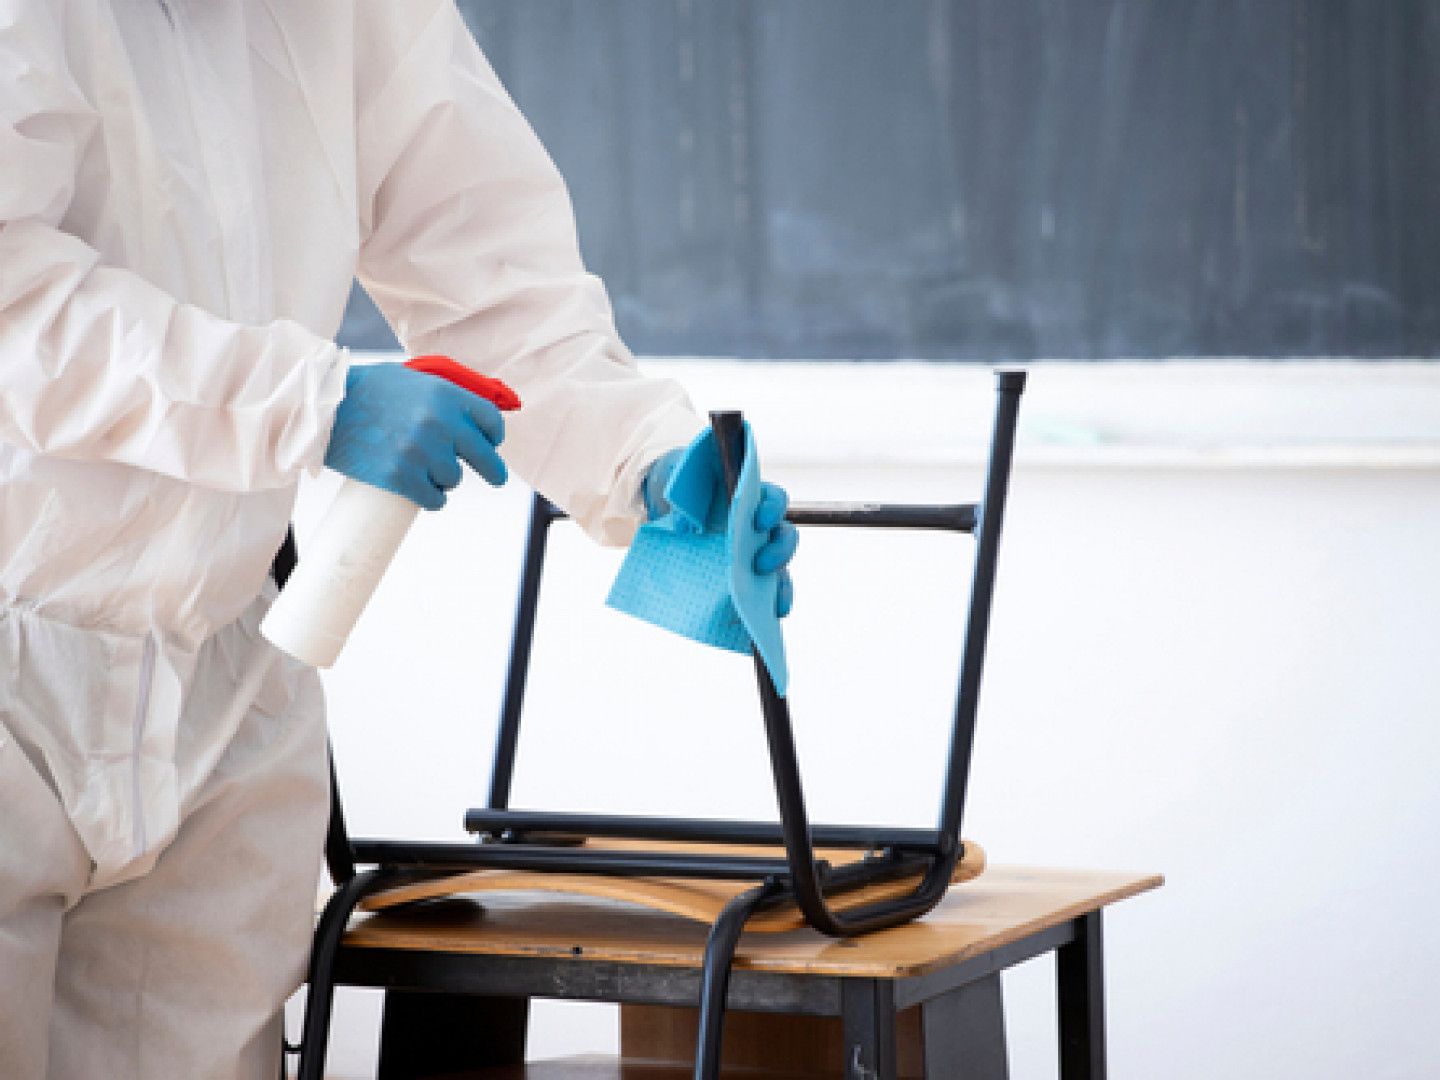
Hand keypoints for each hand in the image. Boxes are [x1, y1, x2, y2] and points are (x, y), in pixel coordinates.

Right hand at [324, 362, 506, 509]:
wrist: (321, 406)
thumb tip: (470, 419)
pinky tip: (425, 493)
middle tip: (495, 478)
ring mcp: (419, 451)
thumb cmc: (366, 390)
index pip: (491, 421)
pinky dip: (432, 499)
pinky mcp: (399, 476)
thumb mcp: (411, 380)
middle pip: (485, 457)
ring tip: (424, 469)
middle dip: (493, 470)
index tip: (491, 444)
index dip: (493, 436)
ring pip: (454, 479)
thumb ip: (442, 397)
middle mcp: (438, 423)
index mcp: (445, 394)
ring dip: (445, 479)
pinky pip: (434, 500)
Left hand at [643, 449, 797, 616]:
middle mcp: (758, 524)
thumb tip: (681, 509)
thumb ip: (685, 484)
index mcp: (750, 495)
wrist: (665, 503)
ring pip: (780, 568)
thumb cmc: (678, 485)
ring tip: (774, 605)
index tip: (759, 520)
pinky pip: (764, 590)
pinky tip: (761, 621)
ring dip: (781, 586)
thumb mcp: (678, 474)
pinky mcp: (744, 573)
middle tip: (760, 565)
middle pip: (784, 537)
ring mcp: (753, 549)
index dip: (772, 509)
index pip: (774, 499)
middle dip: (779, 552)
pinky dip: (767, 605)